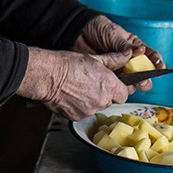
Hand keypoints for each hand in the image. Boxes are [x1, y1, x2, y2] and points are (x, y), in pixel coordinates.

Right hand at [17, 47, 131, 119]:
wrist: (46, 75)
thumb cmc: (66, 64)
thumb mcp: (93, 58)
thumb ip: (113, 60)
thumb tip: (126, 55)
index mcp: (110, 85)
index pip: (124, 94)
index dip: (116, 89)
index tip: (110, 85)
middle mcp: (102, 100)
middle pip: (109, 101)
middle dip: (102, 94)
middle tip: (89, 84)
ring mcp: (90, 110)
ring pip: (96, 107)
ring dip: (91, 100)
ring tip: (78, 89)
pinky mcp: (78, 117)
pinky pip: (83, 113)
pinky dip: (79, 106)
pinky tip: (71, 96)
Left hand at [73, 15, 164, 91]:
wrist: (77, 31)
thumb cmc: (97, 27)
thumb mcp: (113, 34)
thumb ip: (125, 45)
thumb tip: (140, 51)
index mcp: (133, 45)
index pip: (150, 55)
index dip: (157, 62)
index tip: (159, 68)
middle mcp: (128, 57)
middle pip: (142, 71)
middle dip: (145, 78)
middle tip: (143, 81)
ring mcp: (118, 66)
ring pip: (130, 79)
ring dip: (131, 83)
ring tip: (129, 83)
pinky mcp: (107, 72)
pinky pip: (115, 81)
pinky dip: (117, 84)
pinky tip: (117, 83)